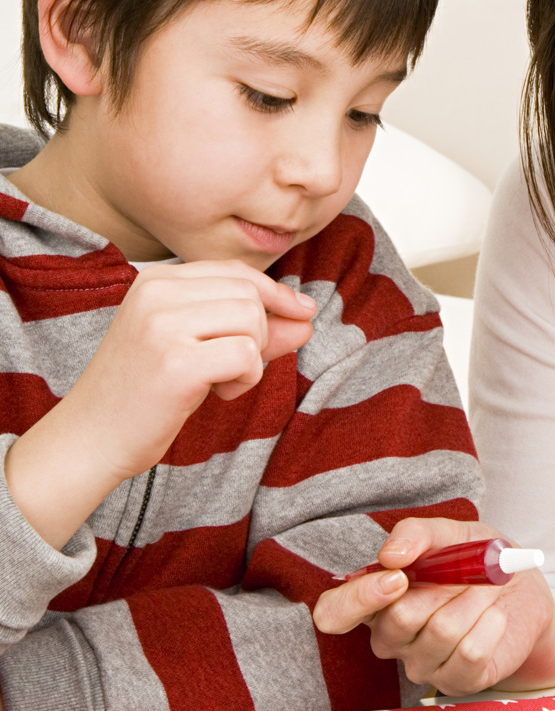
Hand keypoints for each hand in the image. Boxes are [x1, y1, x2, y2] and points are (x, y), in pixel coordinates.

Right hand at [5, 260, 315, 547]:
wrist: (91, 438)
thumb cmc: (144, 395)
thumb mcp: (196, 348)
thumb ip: (249, 329)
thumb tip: (307, 318)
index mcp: (156, 280)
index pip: (235, 271)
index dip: (275, 292)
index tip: (301, 313)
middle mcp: (157, 293)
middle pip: (249, 293)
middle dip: (260, 333)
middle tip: (231, 368)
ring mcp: (164, 325)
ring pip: (253, 320)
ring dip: (252, 358)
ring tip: (219, 382)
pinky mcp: (176, 362)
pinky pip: (248, 354)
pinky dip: (247, 378)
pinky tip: (218, 393)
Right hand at [313, 516, 554, 695]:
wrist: (524, 593)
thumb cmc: (478, 561)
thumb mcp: (450, 534)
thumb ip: (417, 534)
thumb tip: (391, 555)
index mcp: (375, 597)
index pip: (334, 613)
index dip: (358, 599)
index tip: (398, 577)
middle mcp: (389, 637)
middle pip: (398, 620)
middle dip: (447, 585)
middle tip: (475, 570)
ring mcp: (420, 664)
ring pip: (441, 632)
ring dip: (476, 600)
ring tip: (489, 589)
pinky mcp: (456, 682)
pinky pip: (470, 654)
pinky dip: (492, 625)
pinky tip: (496, 617)